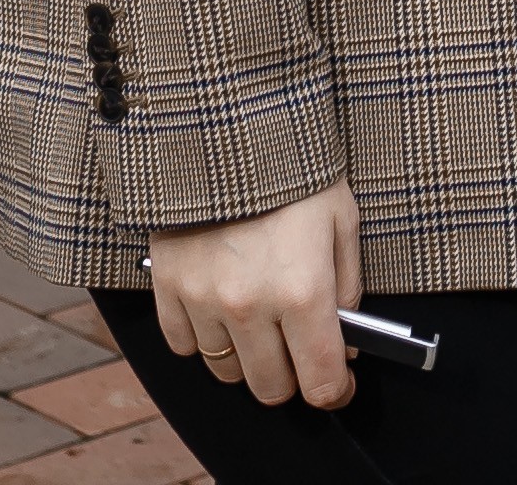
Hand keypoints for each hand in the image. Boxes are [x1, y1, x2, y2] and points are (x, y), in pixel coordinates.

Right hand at [146, 183, 359, 408]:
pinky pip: (184, 345)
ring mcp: (204, 300)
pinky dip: (203, 338)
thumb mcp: (340, 219)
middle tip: (299, 353)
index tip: (339, 387)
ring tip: (259, 326)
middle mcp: (251, 306)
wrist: (225, 124)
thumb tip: (346, 341)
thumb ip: (348, 287)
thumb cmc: (292, 170)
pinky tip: (219, 310)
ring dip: (246, 360)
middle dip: (292, 378)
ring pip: (226, 372)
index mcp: (303, 291)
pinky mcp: (168, 287)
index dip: (336, 393)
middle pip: (271, 388)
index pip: (321, 381)